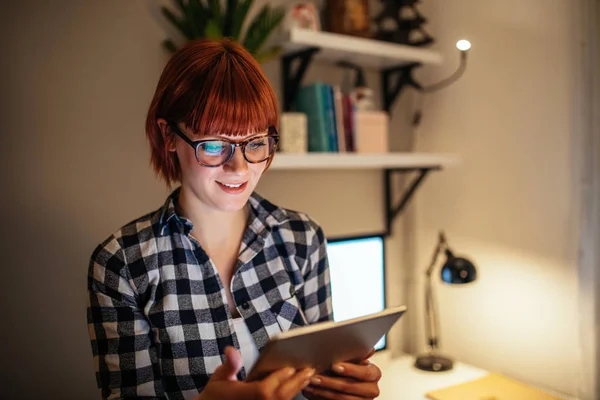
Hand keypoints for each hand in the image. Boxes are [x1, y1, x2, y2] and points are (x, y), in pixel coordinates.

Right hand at [195, 346, 315, 399]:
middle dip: (295, 382)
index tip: (291, 367)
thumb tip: (231, 349)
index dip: (279, 379)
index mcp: (245, 396)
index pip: (265, 390)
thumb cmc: (216, 394)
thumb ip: (230, 365)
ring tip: (308, 375)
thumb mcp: (219, 377)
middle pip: (280, 396)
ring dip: (297, 388)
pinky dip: (291, 394)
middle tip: (309, 369)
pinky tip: (299, 385)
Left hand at [302, 349, 380, 399]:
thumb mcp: (351, 360)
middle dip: (330, 381)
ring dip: (323, 389)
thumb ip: (356, 354)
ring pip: (341, 397)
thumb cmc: (346, 368)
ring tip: (311, 382)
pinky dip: (321, 396)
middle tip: (315, 376)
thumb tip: (368, 348)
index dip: (350, 370)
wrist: (340, 383)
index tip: (334, 365)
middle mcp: (372, 389)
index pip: (366, 372)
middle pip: (350, 386)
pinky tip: (312, 390)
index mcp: (374, 373)